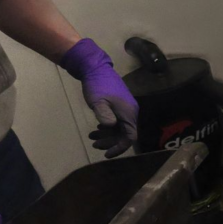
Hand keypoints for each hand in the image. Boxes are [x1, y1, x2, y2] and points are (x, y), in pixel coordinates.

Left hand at [60, 38, 138, 157]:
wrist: (96, 69)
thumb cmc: (97, 86)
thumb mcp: (98, 102)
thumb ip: (104, 115)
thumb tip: (110, 127)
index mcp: (128, 113)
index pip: (130, 137)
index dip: (119, 148)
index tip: (106, 154)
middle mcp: (130, 112)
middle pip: (124, 134)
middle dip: (110, 142)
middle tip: (94, 144)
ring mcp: (126, 109)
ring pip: (120, 129)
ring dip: (107, 135)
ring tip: (91, 137)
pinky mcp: (120, 106)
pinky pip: (117, 122)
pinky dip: (107, 128)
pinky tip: (97, 128)